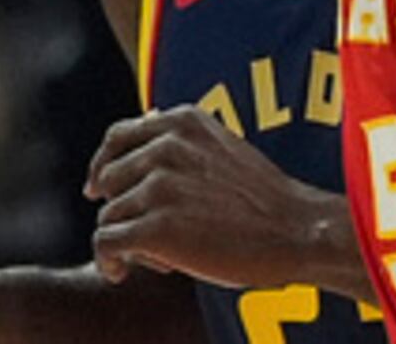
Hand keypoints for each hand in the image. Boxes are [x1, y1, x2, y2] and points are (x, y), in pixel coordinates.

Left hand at [86, 109, 358, 295]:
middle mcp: (165, 147)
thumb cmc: (265, 200)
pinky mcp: (156, 228)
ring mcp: (159, 186)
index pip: (117, 138)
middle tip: (150, 236)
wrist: (299, 232)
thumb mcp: (222, 147)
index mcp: (181, 122)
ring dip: (126, 239)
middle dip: (124, 208)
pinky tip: (118, 273)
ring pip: (109, 215)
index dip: (103, 165)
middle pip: (110, 180)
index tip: (97, 188)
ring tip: (157, 258)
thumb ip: (181, 142)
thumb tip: (142, 133)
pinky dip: (108, 260)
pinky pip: (107, 243)